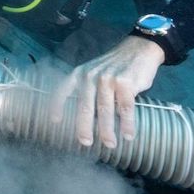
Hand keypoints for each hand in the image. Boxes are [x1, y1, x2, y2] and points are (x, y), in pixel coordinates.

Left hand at [49, 36, 164, 147]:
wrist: (139, 49)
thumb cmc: (114, 66)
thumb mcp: (93, 71)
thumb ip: (87, 89)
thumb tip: (83, 118)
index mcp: (79, 73)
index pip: (62, 90)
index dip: (56, 106)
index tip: (54, 121)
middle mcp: (90, 76)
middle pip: (84, 107)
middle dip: (84, 127)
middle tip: (85, 142)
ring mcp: (108, 79)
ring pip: (105, 110)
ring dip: (107, 130)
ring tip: (110, 144)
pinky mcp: (125, 83)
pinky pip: (125, 108)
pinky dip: (127, 124)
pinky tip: (128, 135)